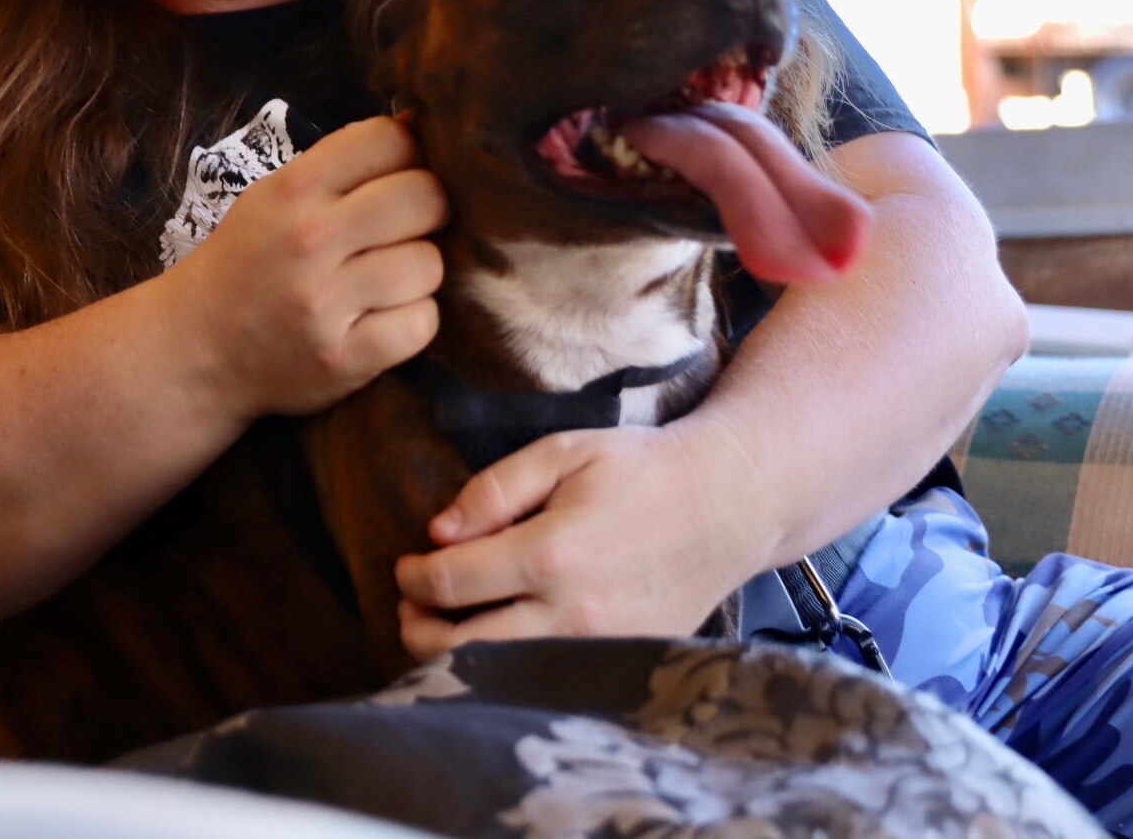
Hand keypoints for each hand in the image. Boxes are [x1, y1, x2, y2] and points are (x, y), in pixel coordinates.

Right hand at [173, 114, 447, 419]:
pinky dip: (413, 321)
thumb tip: (421, 125)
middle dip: (429, 212)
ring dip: (420, 273)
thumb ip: (343, 164)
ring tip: (388, 280)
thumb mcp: (276, 196)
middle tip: (407, 230)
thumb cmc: (248, 263)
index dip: (411, 154)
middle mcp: (309, 239)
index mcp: (294, 188)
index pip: (390, 140)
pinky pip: (421, 324)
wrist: (194, 347)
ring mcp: (325, 303)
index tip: (401, 177)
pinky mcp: (343, 359)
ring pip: (429, 264)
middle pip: (424, 198)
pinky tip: (384, 318)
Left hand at [393, 420, 767, 657]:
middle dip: (419, 626)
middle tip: (411, 603)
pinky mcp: (624, 662)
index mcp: (551, 553)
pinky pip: (547, 679)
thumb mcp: (562, 452)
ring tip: (443, 624)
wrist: (727, 503)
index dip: (413, 578)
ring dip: (454, 655)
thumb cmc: (639, 469)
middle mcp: (573, 613)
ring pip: (500, 674)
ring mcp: (601, 647)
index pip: (451, 583)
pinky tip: (495, 639)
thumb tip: (438, 534)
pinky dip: (508, 667)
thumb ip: (493, 490)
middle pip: (462, 647)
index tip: (406, 566)